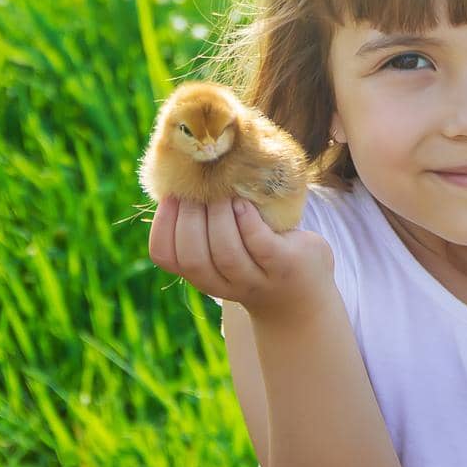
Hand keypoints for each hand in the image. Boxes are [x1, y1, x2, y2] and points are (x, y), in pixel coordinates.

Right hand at [148, 195, 334, 323]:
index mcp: (202, 275)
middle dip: (190, 217)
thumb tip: (187, 171)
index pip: (166, 257)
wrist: (304, 295)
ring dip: (219, 217)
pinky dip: (247, 220)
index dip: (162, 225)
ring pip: (226, 253)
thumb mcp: (228, 246)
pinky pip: (260, 245)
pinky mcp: (284, 265)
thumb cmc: (260, 257)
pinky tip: (243, 202)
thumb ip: (207, 222)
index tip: (171, 195)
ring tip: (221, 192)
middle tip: (198, 188)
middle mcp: (224, 284)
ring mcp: (256, 278)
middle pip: (193, 257)